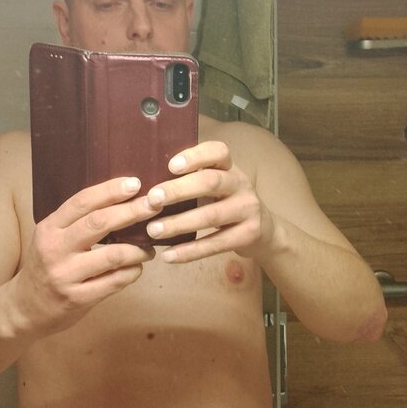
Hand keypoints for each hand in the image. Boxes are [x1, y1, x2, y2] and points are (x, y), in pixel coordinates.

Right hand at [10, 177, 156, 334]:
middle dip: (132, 211)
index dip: (110, 191)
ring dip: (138, 249)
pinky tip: (137, 268)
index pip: (82, 202)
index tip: (136, 183)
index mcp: (49, 228)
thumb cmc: (48, 265)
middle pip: (99, 223)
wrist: (26, 308)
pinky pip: (115, 281)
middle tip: (156, 205)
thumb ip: (79, 222)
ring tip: (149, 248)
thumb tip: (124, 201)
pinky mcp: (77, 298)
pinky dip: (133, 272)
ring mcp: (65, 275)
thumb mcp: (53, 238)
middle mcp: (55, 249)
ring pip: (113, 255)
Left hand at [143, 141, 273, 262]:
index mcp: (229, 167)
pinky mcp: (248, 235)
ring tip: (153, 230)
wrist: (262, 230)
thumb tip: (144, 181)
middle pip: (210, 182)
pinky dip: (190, 251)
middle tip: (152, 199)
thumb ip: (191, 179)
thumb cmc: (224, 202)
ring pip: (211, 216)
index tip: (170, 165)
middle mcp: (241, 184)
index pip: (218, 152)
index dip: (195, 156)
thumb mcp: (215, 184)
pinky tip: (168, 255)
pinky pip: (215, 244)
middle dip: (179, 190)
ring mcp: (247, 209)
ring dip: (179, 224)